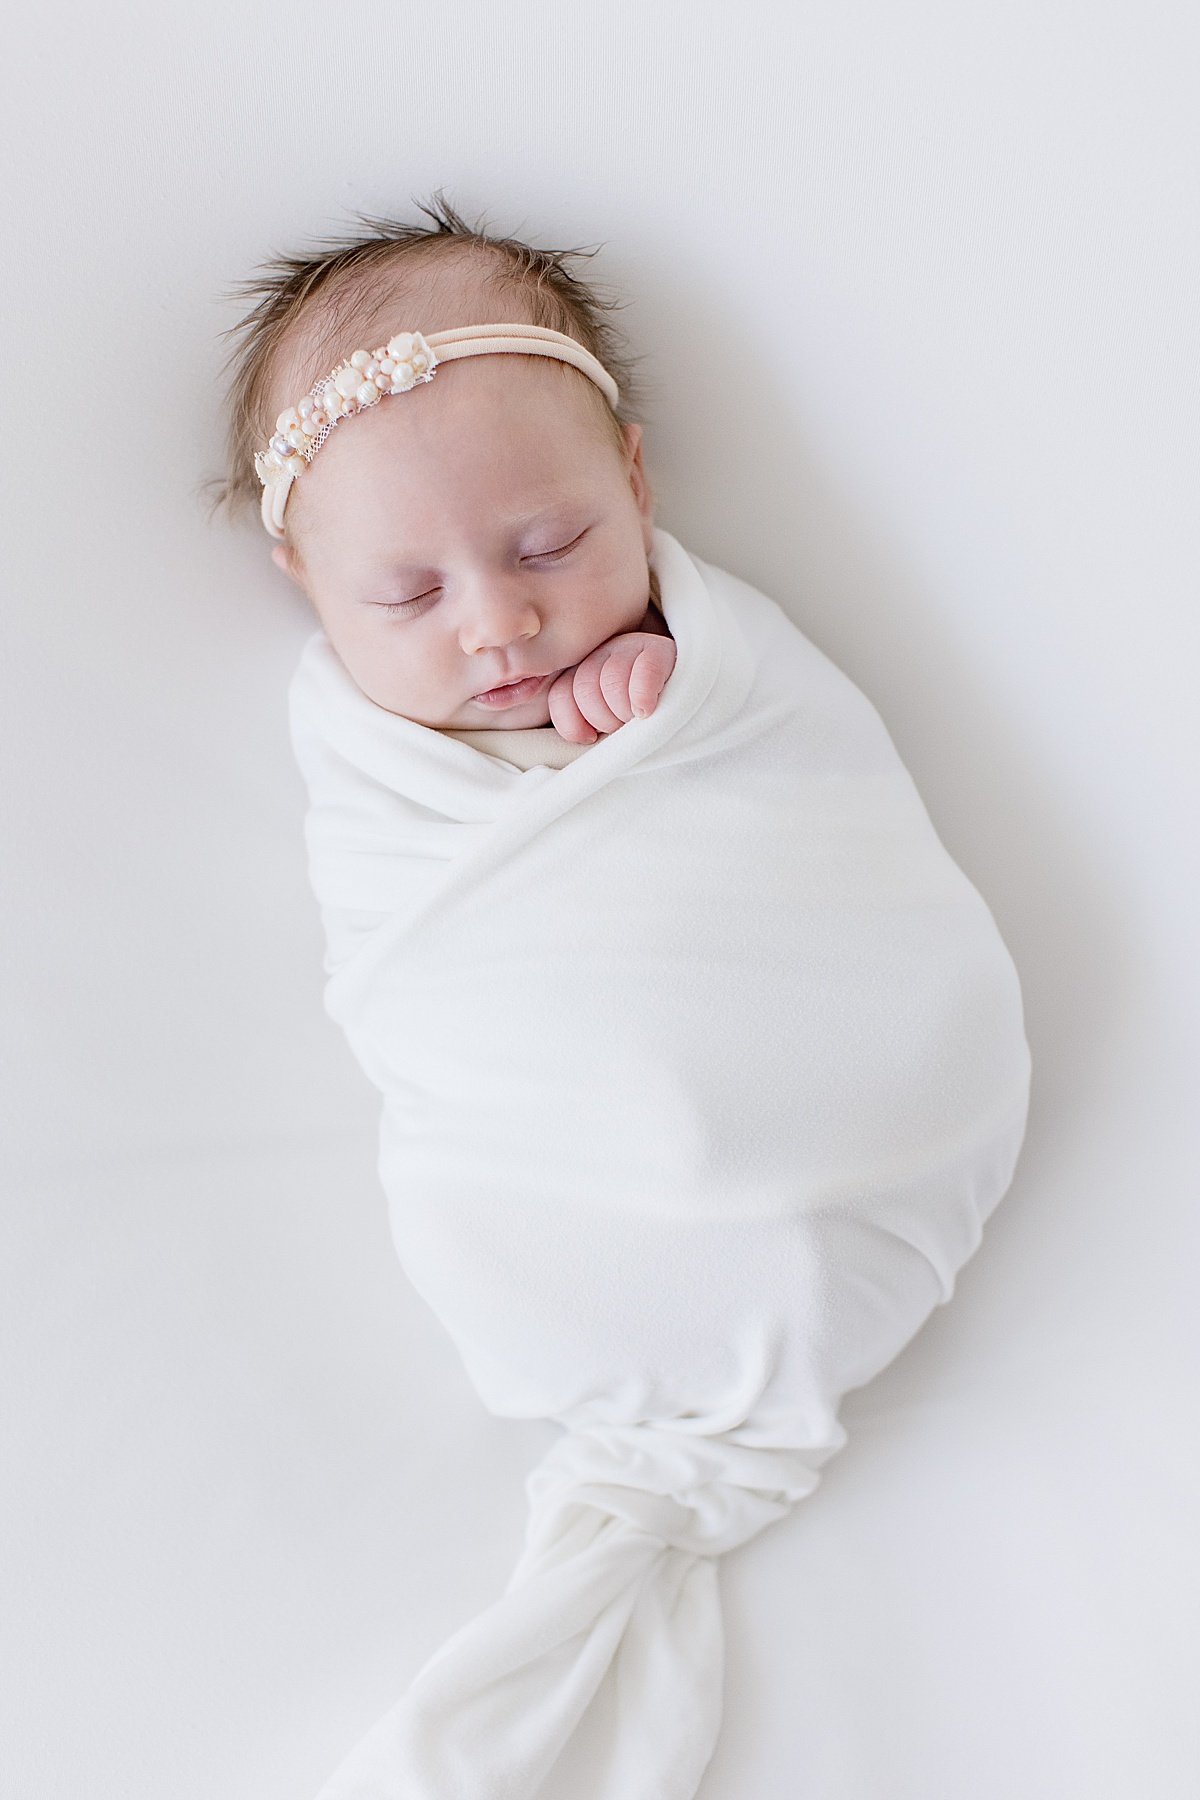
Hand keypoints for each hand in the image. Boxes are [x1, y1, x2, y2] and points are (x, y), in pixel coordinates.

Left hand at [546, 630, 677, 743]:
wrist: (690, 703)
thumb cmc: (640, 724)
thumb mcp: (604, 725)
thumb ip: (579, 723)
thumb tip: (570, 733)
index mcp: (582, 671)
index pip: (560, 696)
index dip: (573, 724)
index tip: (592, 736)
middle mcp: (602, 653)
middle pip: (584, 689)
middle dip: (604, 720)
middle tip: (623, 726)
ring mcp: (631, 647)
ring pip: (611, 683)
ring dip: (625, 713)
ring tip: (639, 719)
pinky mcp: (661, 650)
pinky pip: (642, 674)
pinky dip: (643, 698)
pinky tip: (648, 710)